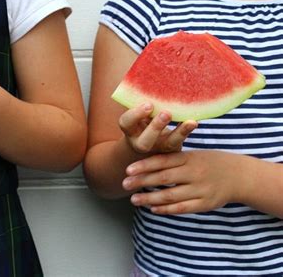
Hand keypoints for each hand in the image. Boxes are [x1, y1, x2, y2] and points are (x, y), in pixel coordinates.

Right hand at [119, 103, 196, 155]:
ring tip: (190, 121)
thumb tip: (147, 66)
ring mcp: (159, 147)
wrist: (149, 142)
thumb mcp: (137, 110)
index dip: (135, 115)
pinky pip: (182, 142)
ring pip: (168, 144)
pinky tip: (194, 121)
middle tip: (166, 113)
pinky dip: (187, 131)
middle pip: (145, 141)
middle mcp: (142, 140)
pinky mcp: (173, 148)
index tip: (148, 104)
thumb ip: (140, 96)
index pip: (126, 123)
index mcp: (130, 128)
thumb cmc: (142, 117)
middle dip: (156, 127)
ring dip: (179, 132)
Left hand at [123, 150, 247, 213]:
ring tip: (134, 199)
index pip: (163, 161)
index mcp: (189, 158)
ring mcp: (200, 189)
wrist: (239, 175)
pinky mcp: (205, 204)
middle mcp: (194, 173)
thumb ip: (172, 159)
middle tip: (124, 184)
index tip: (127, 170)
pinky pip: (182, 208)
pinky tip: (153, 208)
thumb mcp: (192, 155)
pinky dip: (166, 209)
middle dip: (142, 182)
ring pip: (170, 196)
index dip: (144, 165)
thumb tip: (144, 163)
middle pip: (163, 178)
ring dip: (149, 198)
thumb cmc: (209, 162)